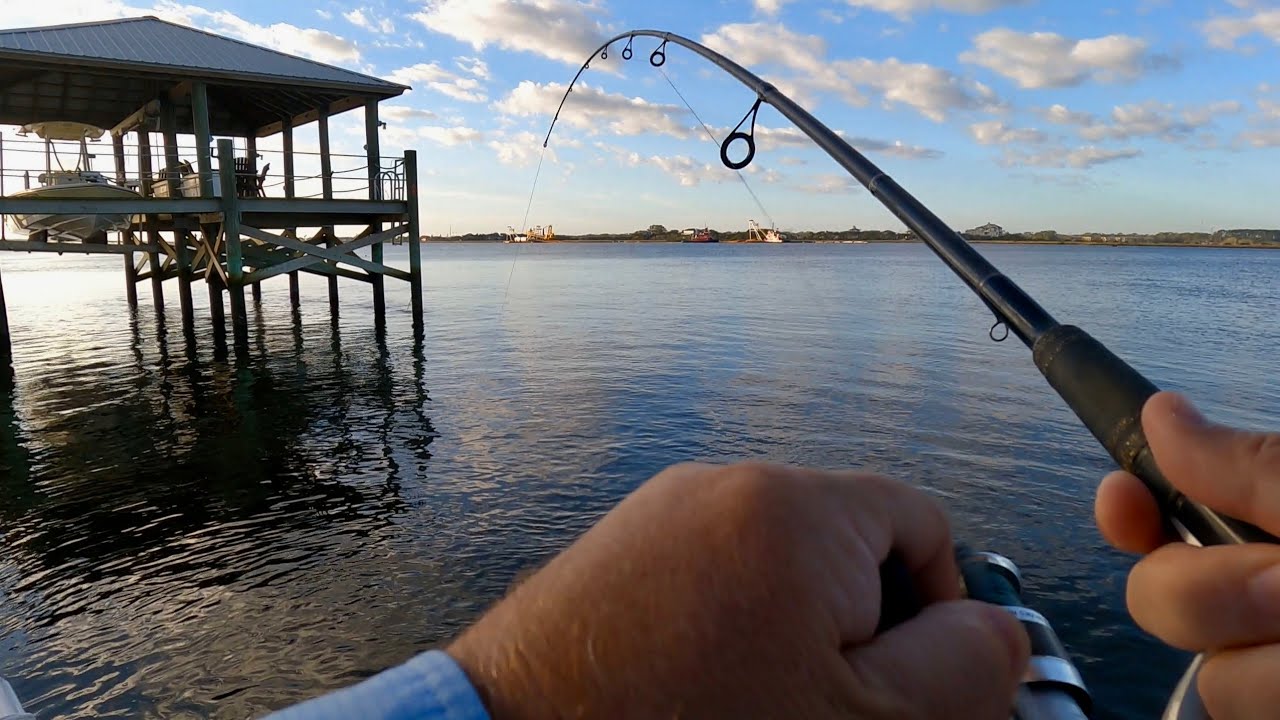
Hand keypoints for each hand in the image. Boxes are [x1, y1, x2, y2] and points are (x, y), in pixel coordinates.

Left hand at [448, 462, 1027, 718]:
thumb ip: (960, 671)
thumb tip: (1002, 633)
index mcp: (794, 508)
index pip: (918, 520)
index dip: (944, 603)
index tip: (923, 679)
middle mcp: (720, 488)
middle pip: (845, 543)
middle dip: (865, 629)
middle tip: (840, 706)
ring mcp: (657, 517)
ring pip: (774, 568)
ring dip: (795, 635)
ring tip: (764, 702)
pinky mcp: (614, 554)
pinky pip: (706, 577)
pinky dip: (728, 630)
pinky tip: (707, 693)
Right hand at [1096, 392, 1279, 719]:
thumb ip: (1251, 467)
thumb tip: (1159, 411)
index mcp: (1267, 536)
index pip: (1166, 518)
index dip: (1131, 507)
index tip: (1124, 496)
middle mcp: (1264, 604)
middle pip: (1164, 600)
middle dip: (1216, 594)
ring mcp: (1269, 674)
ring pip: (1214, 680)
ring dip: (1269, 669)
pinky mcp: (1265, 714)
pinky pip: (1233, 713)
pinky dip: (1273, 699)